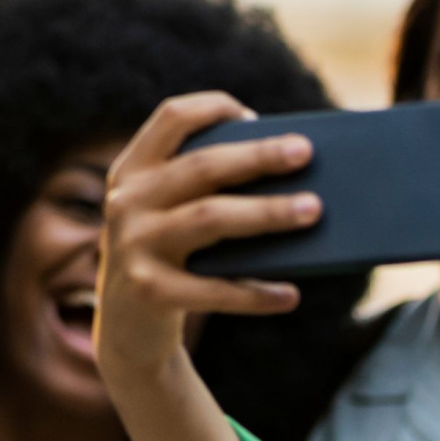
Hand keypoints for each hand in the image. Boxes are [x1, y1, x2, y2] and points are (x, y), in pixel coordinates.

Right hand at [95, 91, 319, 398]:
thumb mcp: (171, 217)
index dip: (214, 108)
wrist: (126, 332)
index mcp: (133, 171)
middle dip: (257, 157)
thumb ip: (206, 191)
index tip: (256, 116)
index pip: (171, 118)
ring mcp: (133, 247)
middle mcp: (127, 202)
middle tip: (305, 153)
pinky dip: (255, 294)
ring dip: (266, 212)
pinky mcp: (149, 293)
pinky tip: (290, 296)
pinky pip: (213, 290)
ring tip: (313, 211)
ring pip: (210, 218)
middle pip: (202, 167)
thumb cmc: (169, 261)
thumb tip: (291, 175)